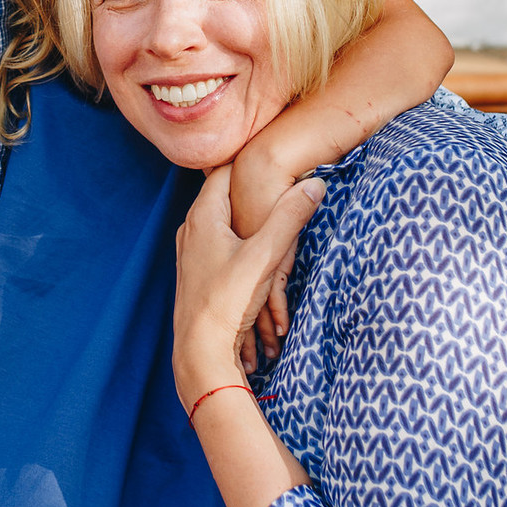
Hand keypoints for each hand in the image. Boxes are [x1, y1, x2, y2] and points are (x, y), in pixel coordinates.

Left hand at [173, 166, 324, 408]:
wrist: (199, 350)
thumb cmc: (227, 301)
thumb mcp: (265, 257)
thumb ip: (290, 218)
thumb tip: (315, 184)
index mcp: (203, 216)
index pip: (225, 171)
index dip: (250, 162)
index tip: (273, 157)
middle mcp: (191, 228)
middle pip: (222, 195)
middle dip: (248, 189)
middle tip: (277, 179)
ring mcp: (190, 250)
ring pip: (220, 221)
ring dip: (243, 217)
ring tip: (267, 209)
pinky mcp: (195, 270)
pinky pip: (217, 242)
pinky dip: (236, 238)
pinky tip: (252, 247)